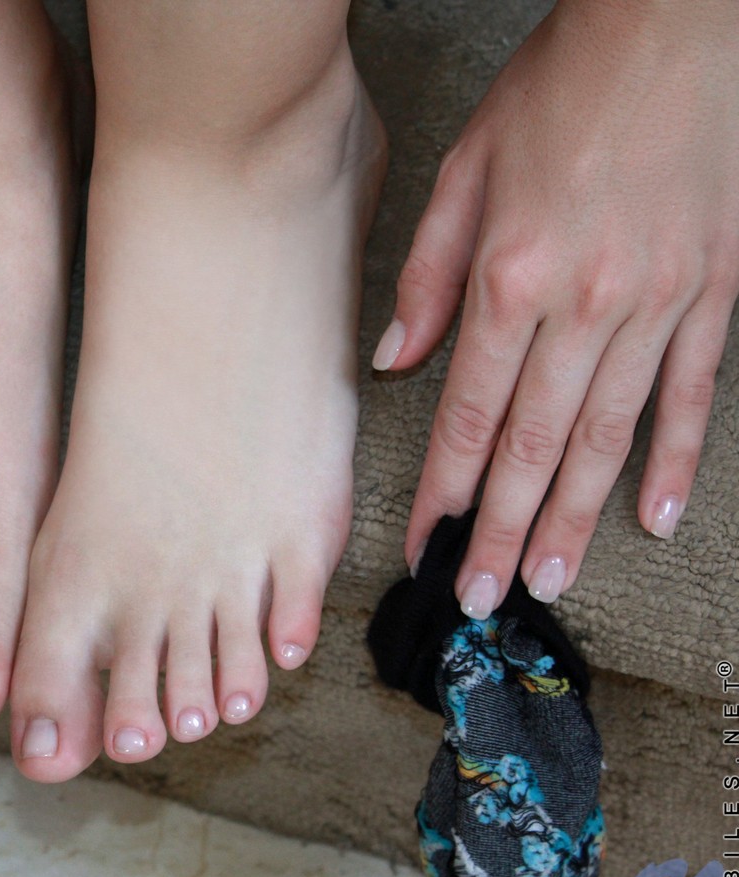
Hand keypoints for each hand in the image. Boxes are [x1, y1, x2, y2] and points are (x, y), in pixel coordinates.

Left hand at [377, 0, 738, 615]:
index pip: (467, 416)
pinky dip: (672, 458)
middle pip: (534, 445)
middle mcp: (587, 304)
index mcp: (511, 278)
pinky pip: (690, 392)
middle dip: (503, 530)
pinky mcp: (716, 290)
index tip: (426, 545)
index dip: (445, 492)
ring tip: (549, 577)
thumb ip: (429, 277)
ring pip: (608, 436)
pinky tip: (655, 516)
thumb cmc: (560, 88)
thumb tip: (396, 364)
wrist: (675, 24)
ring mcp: (660, 302)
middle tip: (482, 594)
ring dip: (575, 515)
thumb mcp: (465, 169)